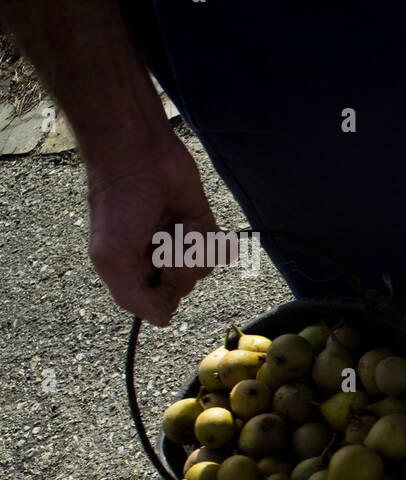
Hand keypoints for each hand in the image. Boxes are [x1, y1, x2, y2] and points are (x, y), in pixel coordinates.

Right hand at [85, 133, 218, 326]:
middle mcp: (159, 263)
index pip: (160, 305)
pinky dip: (210, 237)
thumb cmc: (119, 206)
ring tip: (174, 225)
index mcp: (133, 274)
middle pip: (184, 287)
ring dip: (192, 246)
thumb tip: (163, 321)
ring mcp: (183, 246)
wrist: (141, 159)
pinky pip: (219, 250)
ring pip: (204, 269)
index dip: (162, 292)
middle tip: (159, 239)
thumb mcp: (111, 257)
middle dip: (176, 264)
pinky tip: (192, 221)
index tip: (151, 268)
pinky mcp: (204, 228)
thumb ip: (132, 297)